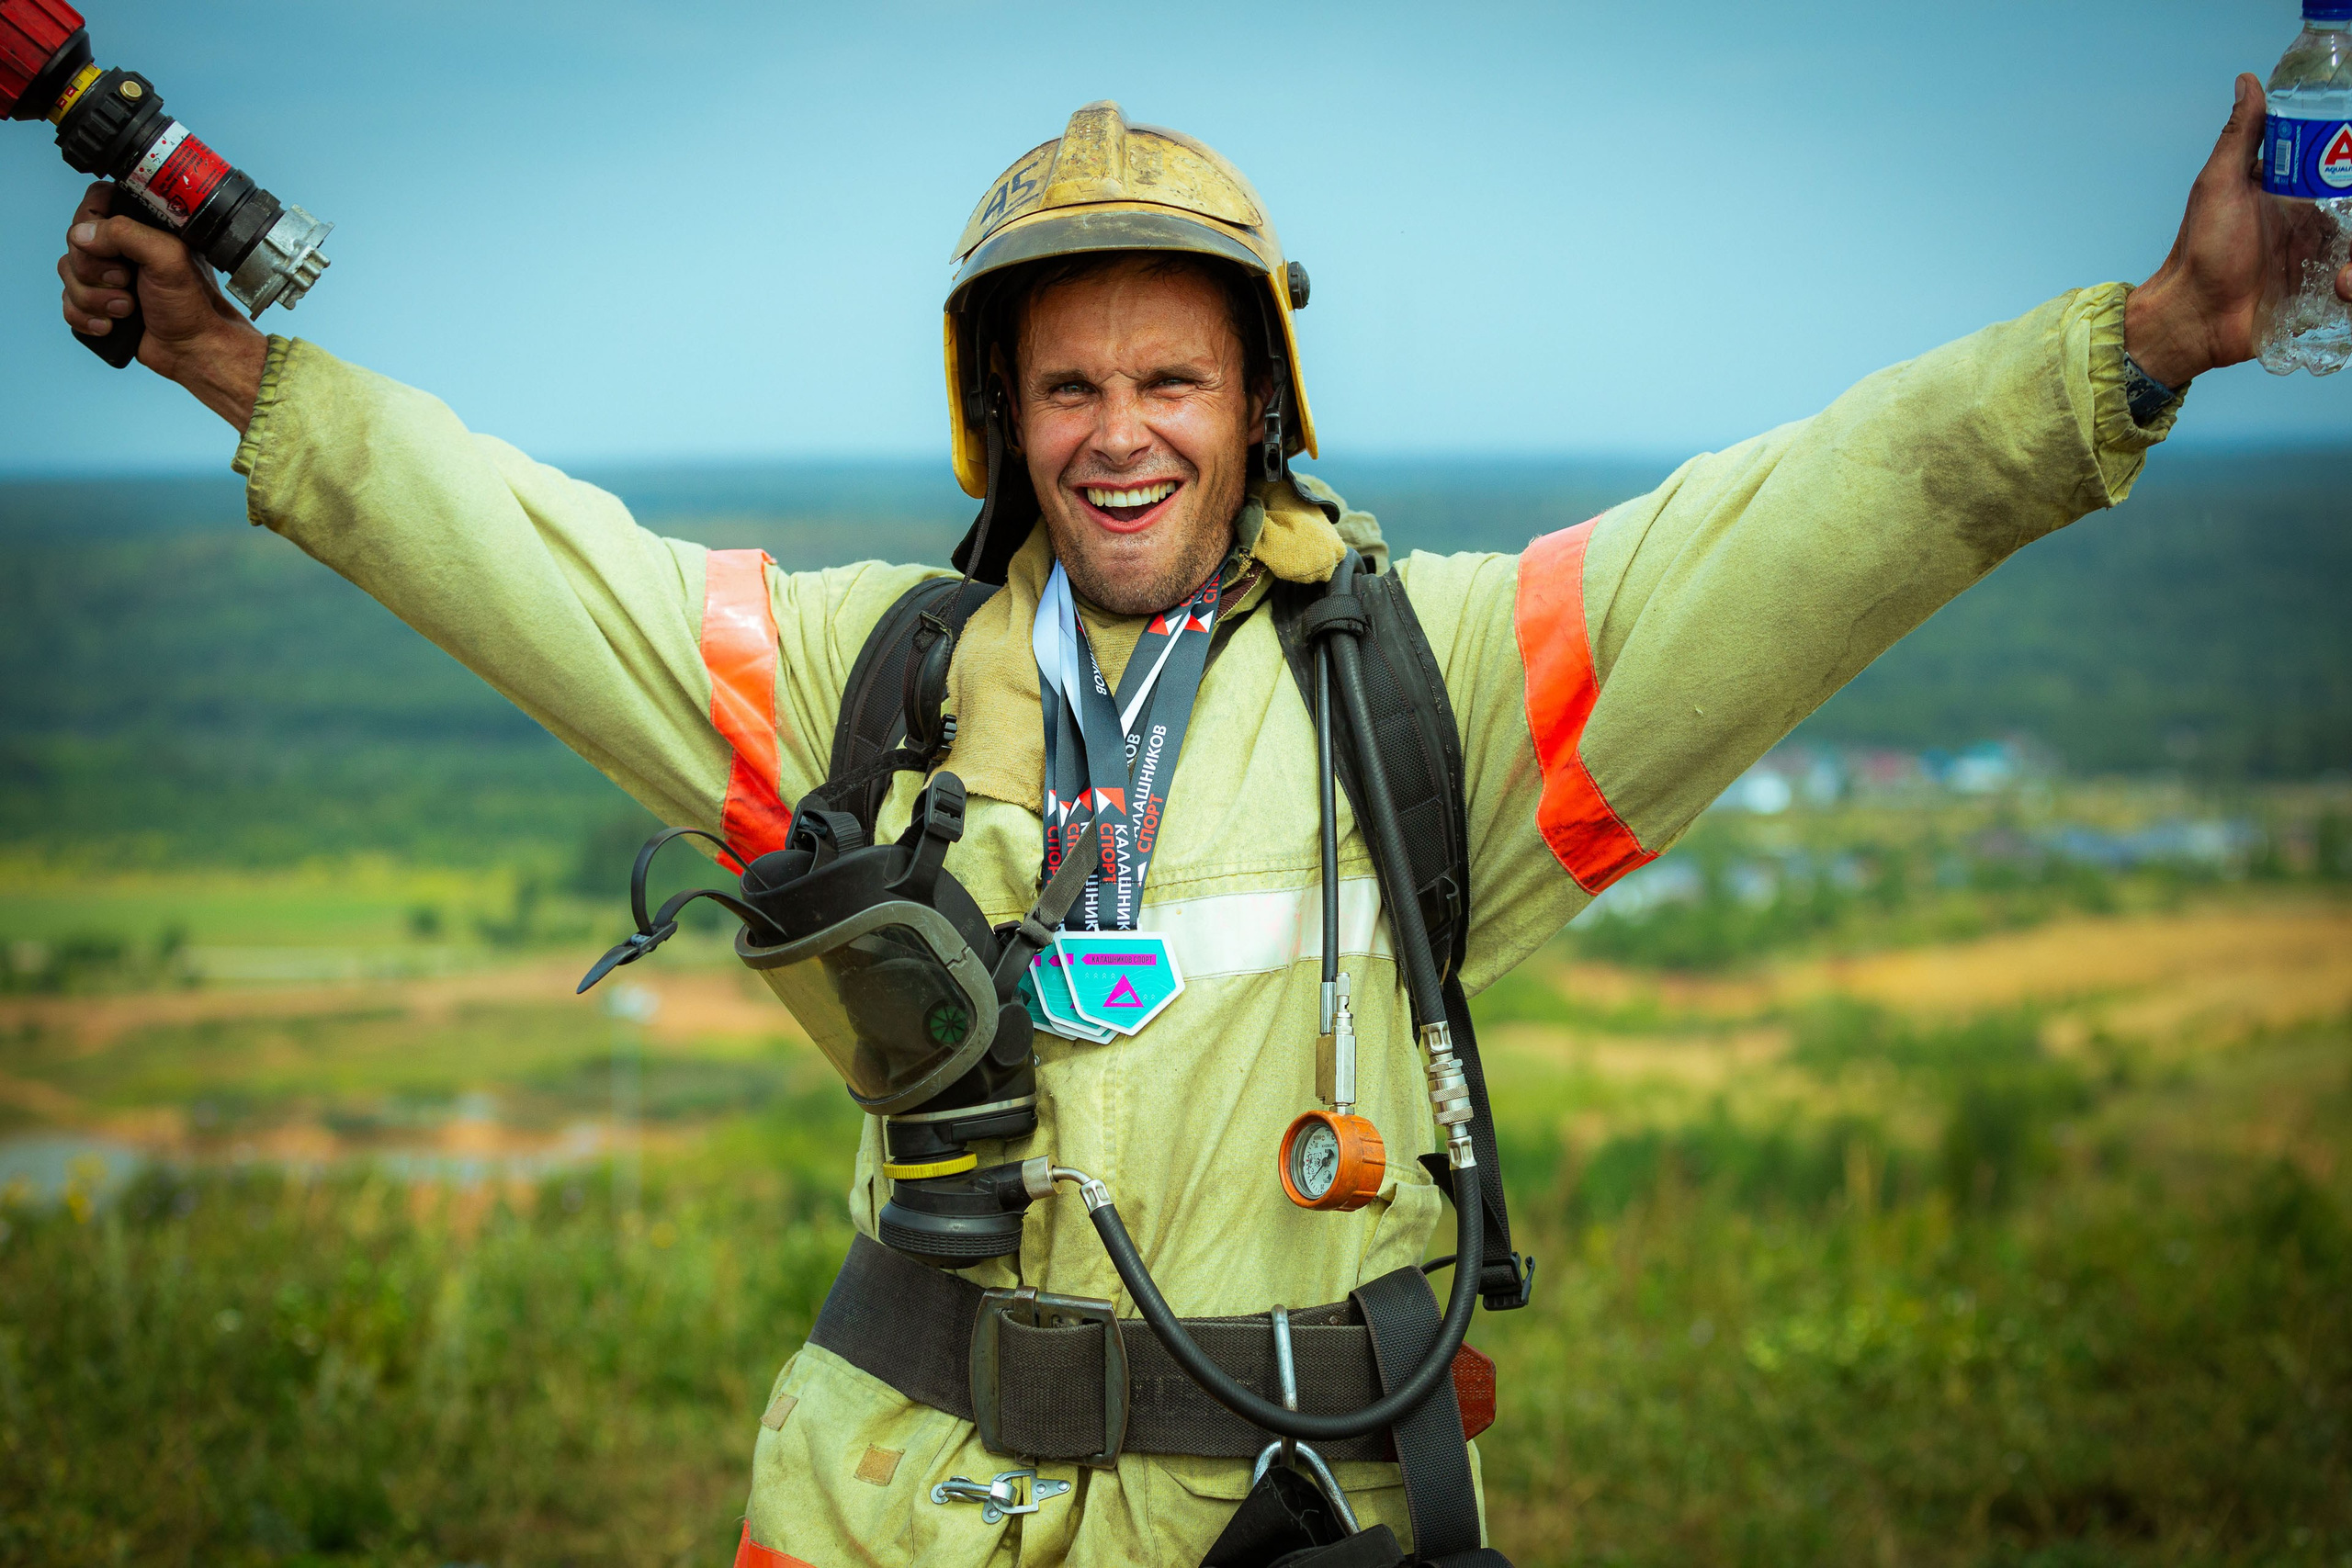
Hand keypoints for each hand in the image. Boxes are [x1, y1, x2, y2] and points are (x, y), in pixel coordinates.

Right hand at [58, 181, 267, 431]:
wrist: (196, 350)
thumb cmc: (192, 305)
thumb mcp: (168, 258)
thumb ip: (126, 234)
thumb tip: (82, 234)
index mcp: (140, 228)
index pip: (94, 204)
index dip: (92, 225)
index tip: (111, 248)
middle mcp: (121, 249)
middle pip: (75, 243)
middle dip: (96, 271)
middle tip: (127, 283)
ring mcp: (107, 278)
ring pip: (69, 276)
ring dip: (95, 299)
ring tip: (128, 310)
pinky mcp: (99, 305)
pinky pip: (68, 305)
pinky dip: (86, 318)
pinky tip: (111, 325)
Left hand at [2123, 74, 2351, 388]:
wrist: (2194, 319)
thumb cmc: (2202, 251)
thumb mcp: (2220, 185)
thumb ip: (2240, 137)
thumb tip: (2248, 81)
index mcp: (2289, 191)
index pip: (2337, 166)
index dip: (2347, 160)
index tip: (2350, 158)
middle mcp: (2307, 220)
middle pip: (2350, 206)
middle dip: (2351, 219)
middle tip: (2342, 229)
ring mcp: (2316, 256)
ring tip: (2343, 277)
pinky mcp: (2319, 291)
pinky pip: (2350, 280)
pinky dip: (2351, 283)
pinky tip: (2343, 286)